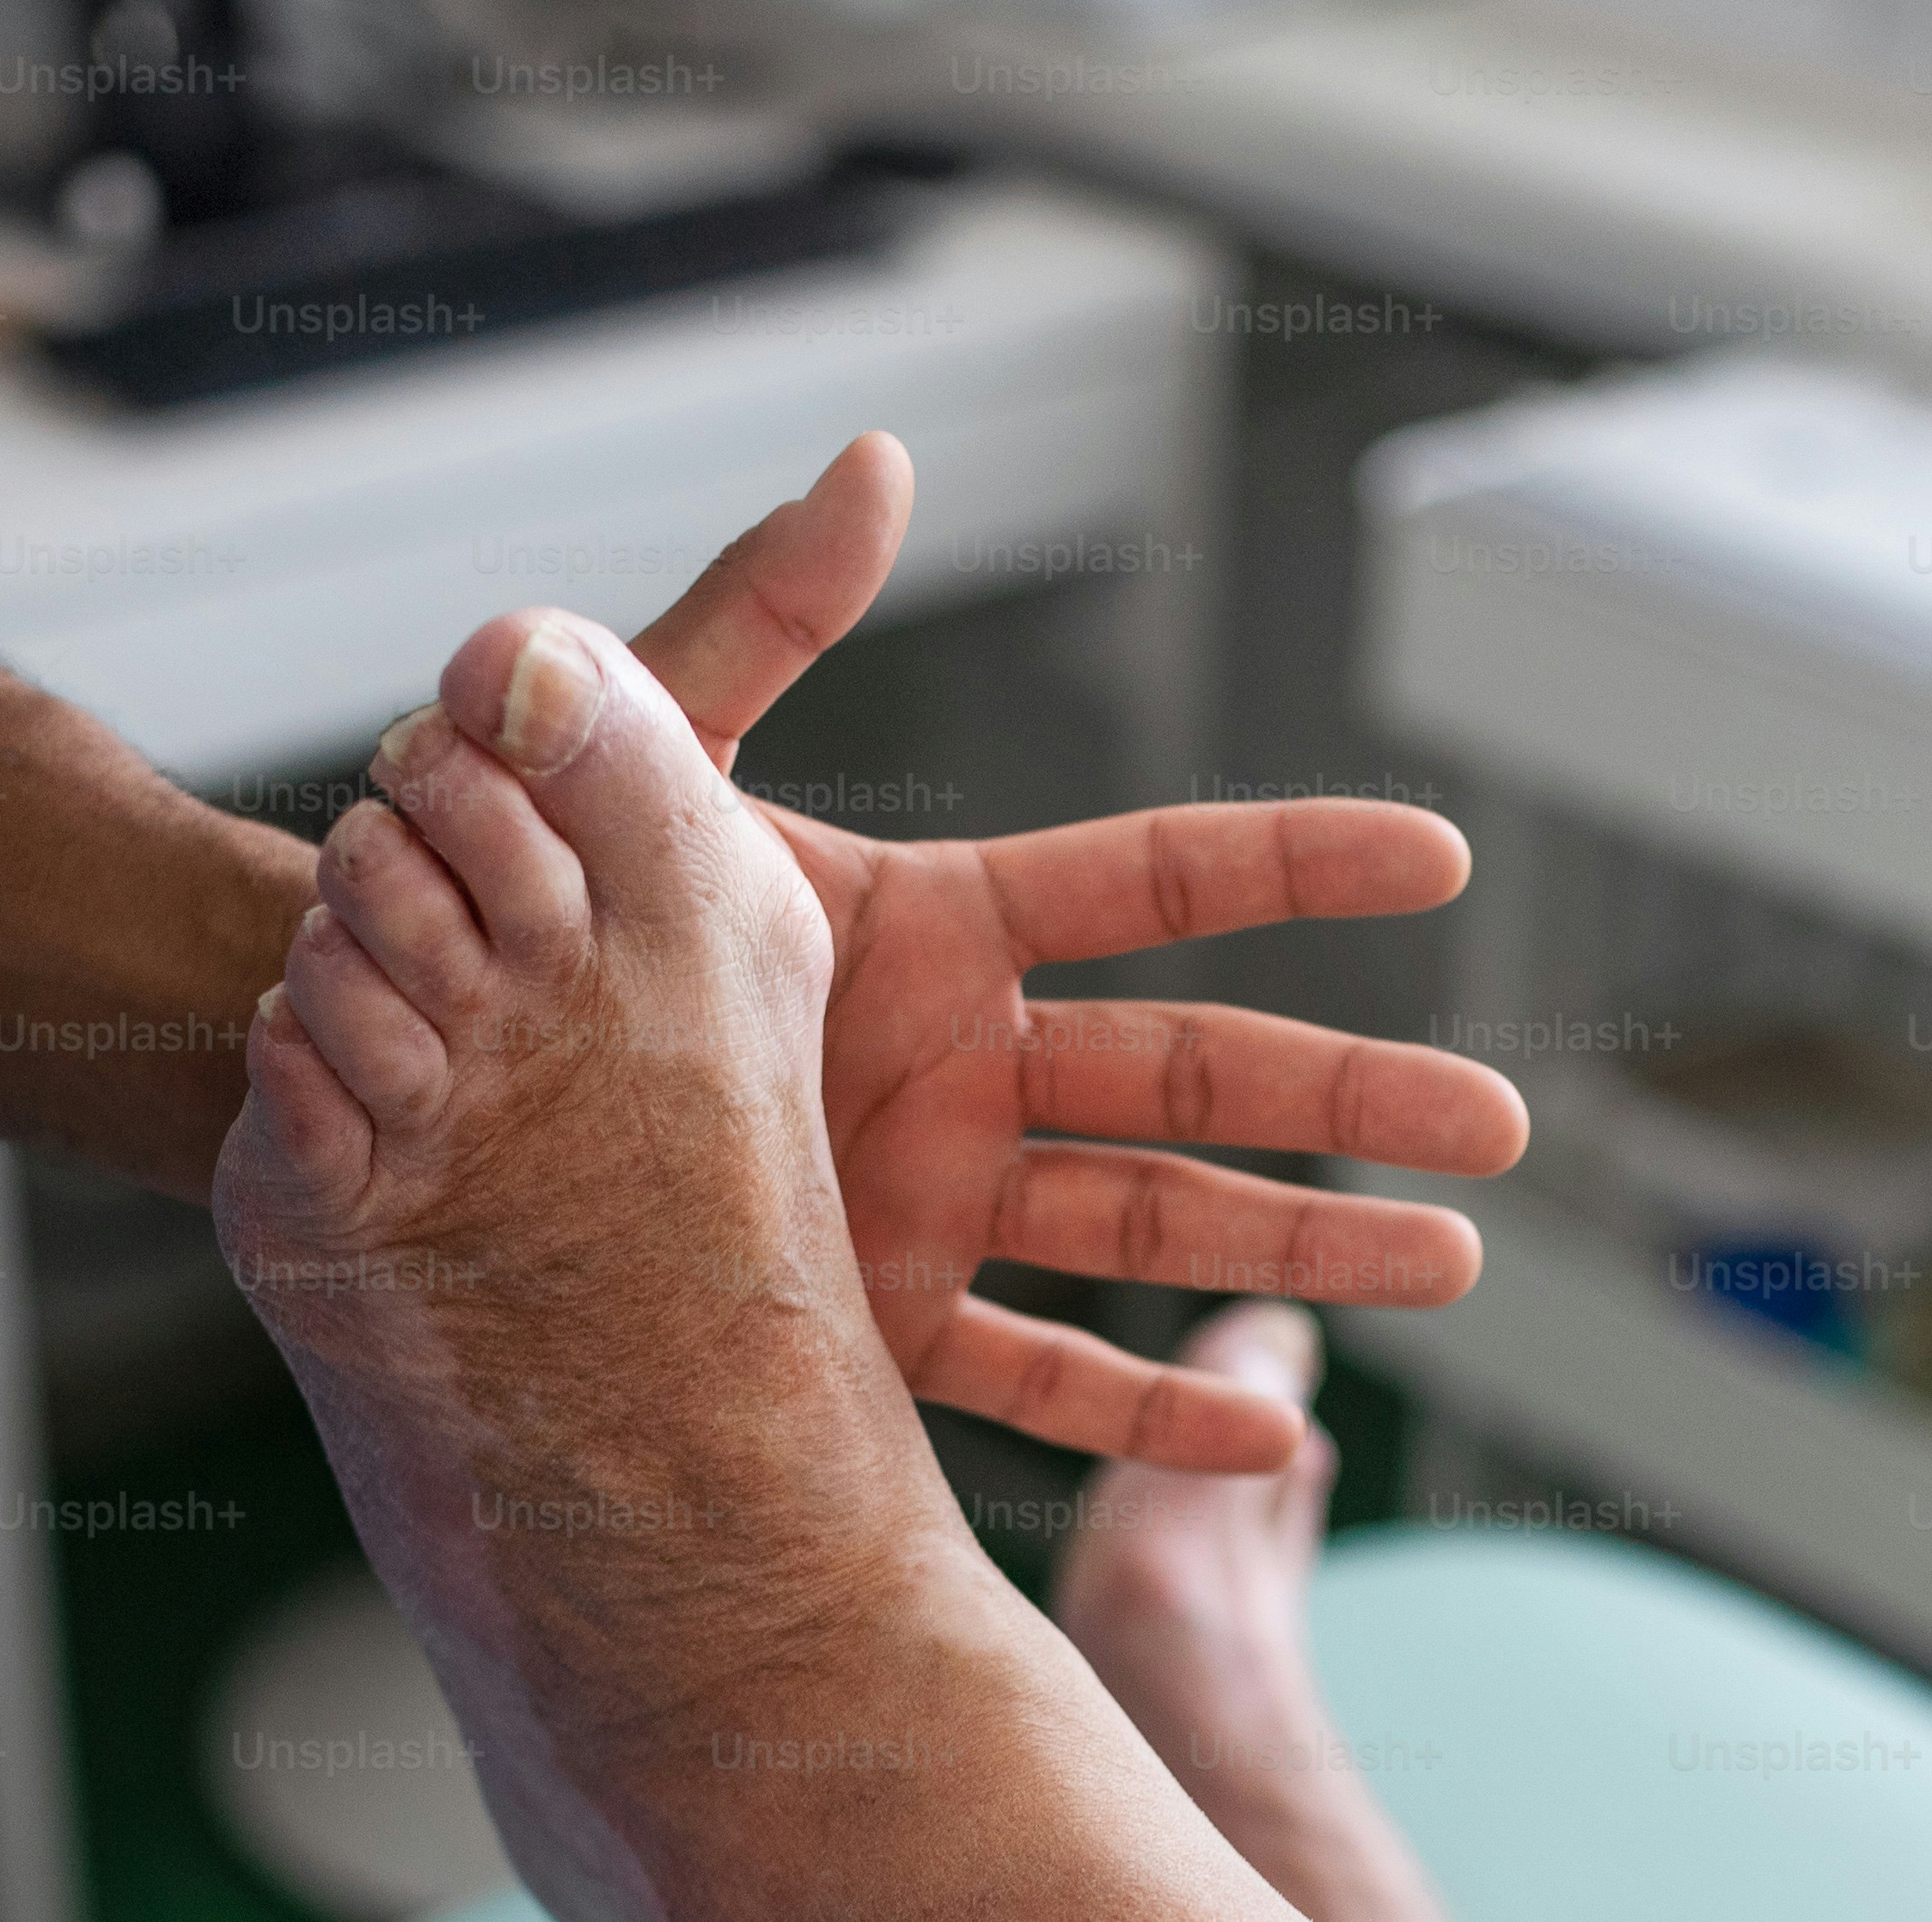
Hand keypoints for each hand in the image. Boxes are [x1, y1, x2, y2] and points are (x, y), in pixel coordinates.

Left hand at [627, 439, 1527, 1472]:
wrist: (430, 1073)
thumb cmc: (529, 902)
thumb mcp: (656, 762)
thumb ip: (761, 617)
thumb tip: (872, 461)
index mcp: (936, 931)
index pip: (1157, 882)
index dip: (1292, 864)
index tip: (1438, 855)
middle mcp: (962, 1067)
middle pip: (1204, 1077)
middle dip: (1356, 1097)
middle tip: (1501, 1123)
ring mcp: (935, 1201)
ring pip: (1159, 1230)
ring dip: (1303, 1252)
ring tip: (1448, 1266)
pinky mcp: (878, 1322)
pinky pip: (1038, 1378)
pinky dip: (1143, 1417)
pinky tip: (1262, 1449)